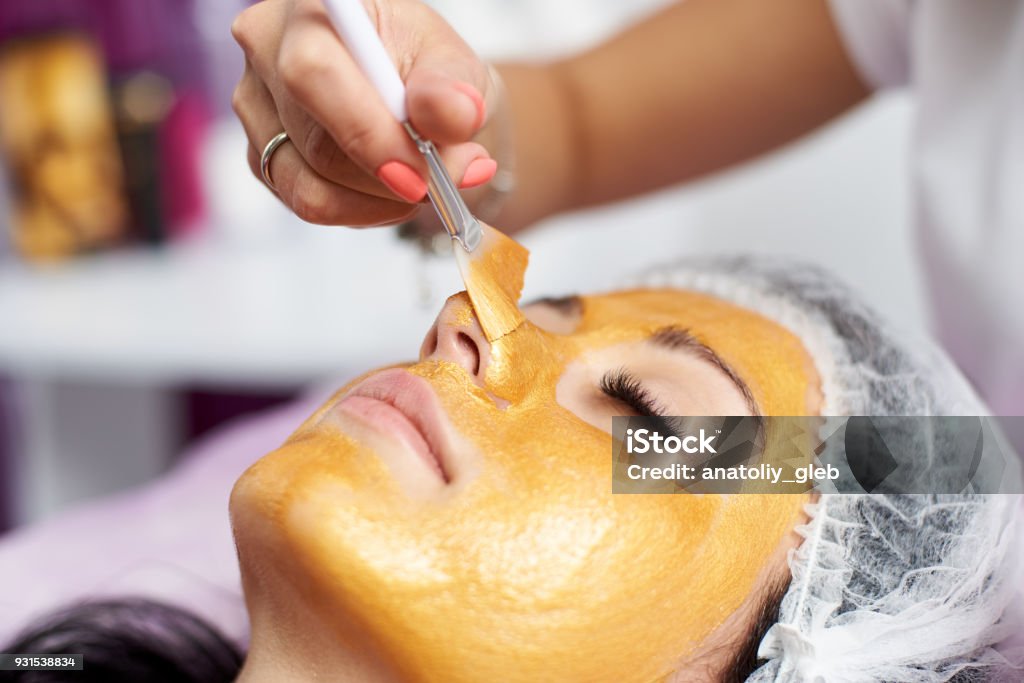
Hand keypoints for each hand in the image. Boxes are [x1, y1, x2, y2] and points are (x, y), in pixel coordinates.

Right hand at [231, 0, 497, 225]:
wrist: (415, 93)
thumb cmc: (426, 69)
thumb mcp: (454, 66)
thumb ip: (454, 90)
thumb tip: (451, 117)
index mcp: (311, 11)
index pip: (313, 73)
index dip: (366, 134)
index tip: (417, 176)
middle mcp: (267, 54)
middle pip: (317, 145)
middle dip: (389, 179)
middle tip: (442, 182)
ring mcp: (258, 110)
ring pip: (311, 187)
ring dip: (379, 201)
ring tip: (421, 182)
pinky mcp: (263, 157)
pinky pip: (310, 205)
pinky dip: (363, 209)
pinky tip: (389, 189)